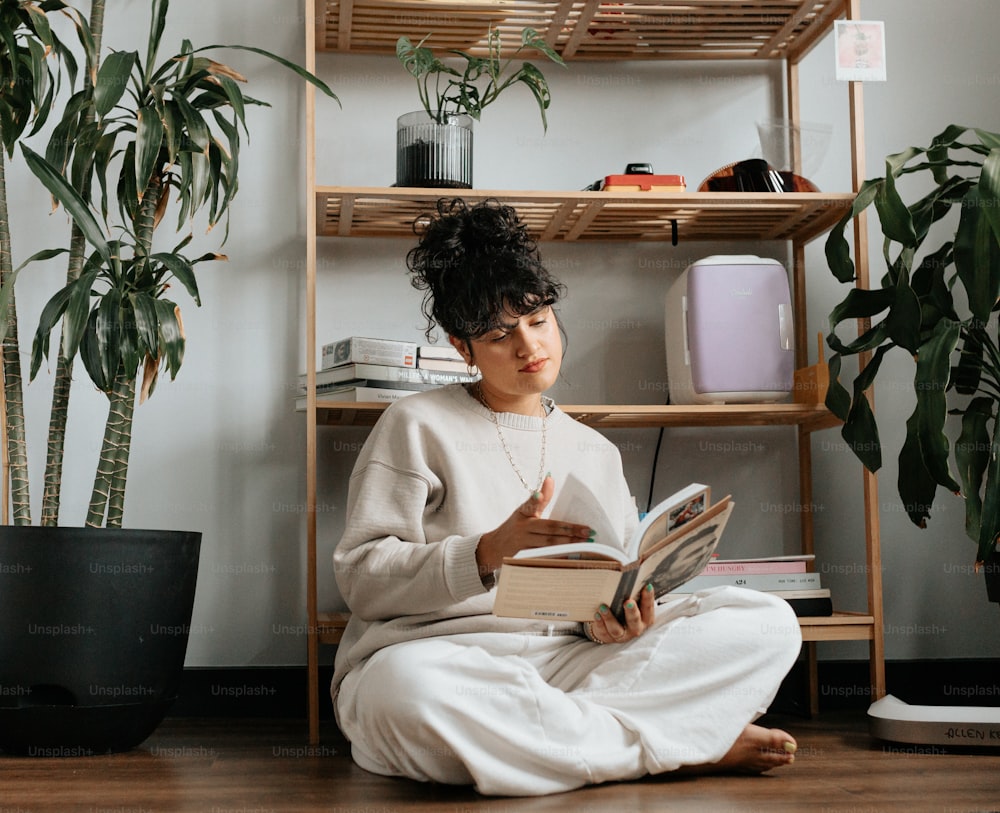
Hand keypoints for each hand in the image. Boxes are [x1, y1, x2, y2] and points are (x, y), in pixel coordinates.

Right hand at [476, 475, 593, 574]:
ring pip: (547, 550)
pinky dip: (557, 560)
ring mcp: (522, 549)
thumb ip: (539, 498)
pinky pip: (543, 561)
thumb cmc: (513, 527)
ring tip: (584, 546)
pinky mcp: (523, 562)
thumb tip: (550, 477)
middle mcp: (523, 534)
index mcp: (525, 519)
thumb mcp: (524, 512)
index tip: (558, 508)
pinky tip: (571, 558)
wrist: (493, 548)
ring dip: (566, 548)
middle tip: (588, 533)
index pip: (544, 518)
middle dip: (570, 534)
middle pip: (550, 535)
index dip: (554, 515)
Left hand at [587, 582, 655, 643]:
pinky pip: (603, 631)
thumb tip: (632, 574)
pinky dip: (599, 623)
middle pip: (634, 621)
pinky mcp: (608, 637)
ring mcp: (622, 635)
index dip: (648, 597)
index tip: (647, 586)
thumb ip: (634, 593)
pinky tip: (596, 614)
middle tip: (627, 601)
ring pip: (616, 628)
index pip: (648, 607)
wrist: (612, 628)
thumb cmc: (625, 610)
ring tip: (603, 607)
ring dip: (609, 617)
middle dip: (631, 611)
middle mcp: (636, 628)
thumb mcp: (633, 603)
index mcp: (646, 618)